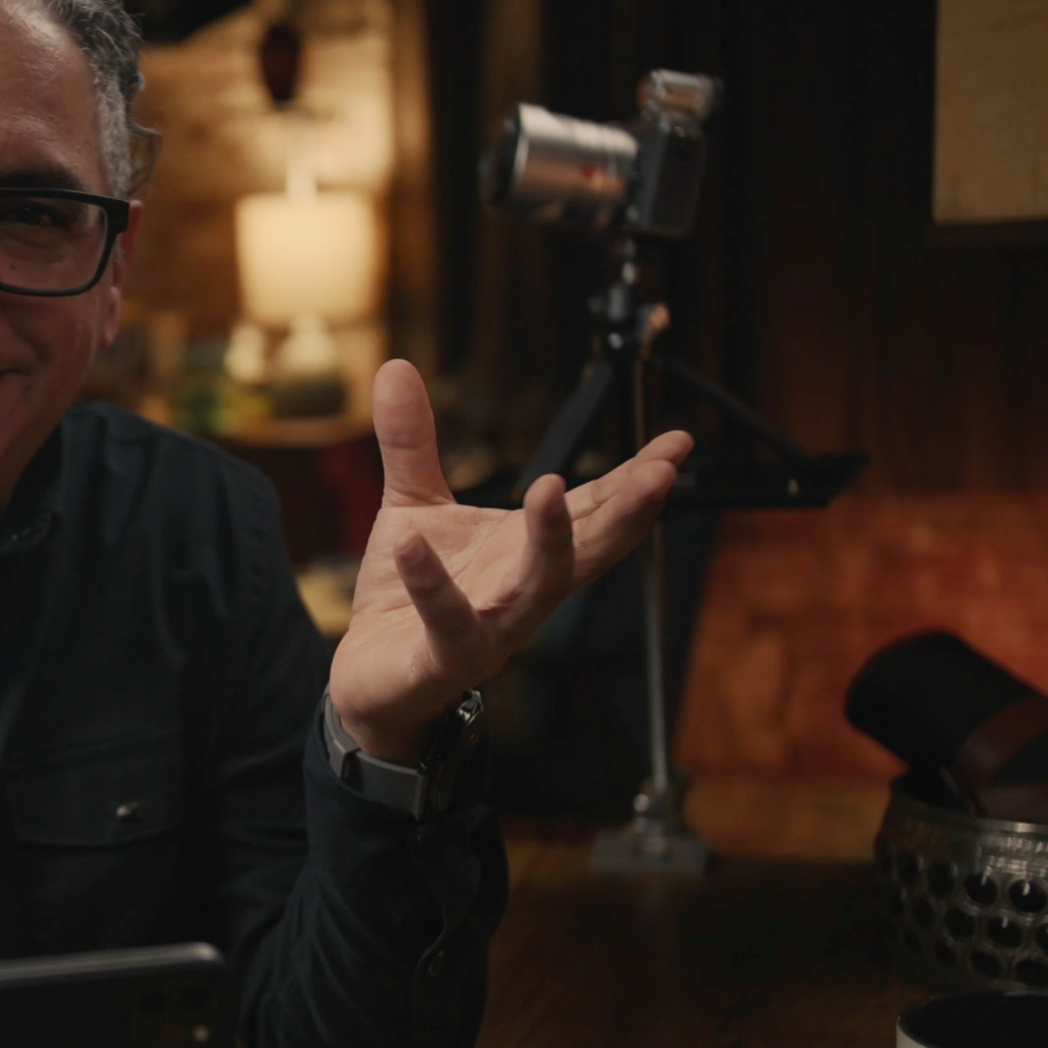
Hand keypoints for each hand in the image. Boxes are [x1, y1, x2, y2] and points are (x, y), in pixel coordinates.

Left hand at [328, 360, 692, 760]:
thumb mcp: (411, 506)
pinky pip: (446, 622)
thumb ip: (412, 443)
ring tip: (549, 487)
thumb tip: (397, 366)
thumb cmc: (404, 596)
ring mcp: (490, 629)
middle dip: (627, 511)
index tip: (677, 445)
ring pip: (537, 589)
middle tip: (661, 472)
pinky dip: (431, 584)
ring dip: (551, 542)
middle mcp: (522, 592)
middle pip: (590, 550)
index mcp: (524, 552)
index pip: (593, 511)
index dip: (634, 480)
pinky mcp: (443, 659)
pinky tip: (411, 542)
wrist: (370, 680)